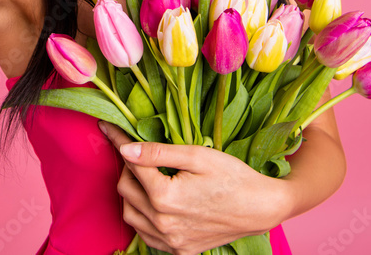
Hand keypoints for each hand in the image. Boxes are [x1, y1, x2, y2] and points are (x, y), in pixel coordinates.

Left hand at [98, 121, 291, 254]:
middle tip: (142, 155)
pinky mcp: (178, 251)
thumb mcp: (197, 155)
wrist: (262, 208)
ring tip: (149, 178)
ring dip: (133, 194)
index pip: (131, 164)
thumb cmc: (233, 177)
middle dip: (129, 169)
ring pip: (130, 215)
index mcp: (165, 197)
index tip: (108, 128)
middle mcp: (163, 224)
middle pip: (125, 190)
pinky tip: (156, 202)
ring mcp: (170, 241)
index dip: (119, 142)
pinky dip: (143, 217)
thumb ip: (158, 152)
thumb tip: (125, 149)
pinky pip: (146, 234)